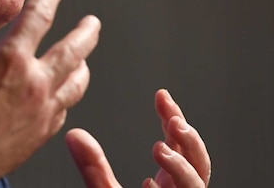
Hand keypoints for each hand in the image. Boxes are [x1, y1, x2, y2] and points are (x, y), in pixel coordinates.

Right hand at [0, 0, 100, 187]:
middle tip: (93, 23)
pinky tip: (62, 96)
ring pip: (76, 82)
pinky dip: (67, 98)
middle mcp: (34, 83)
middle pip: (73, 50)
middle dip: (86, 32)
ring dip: (83, 65)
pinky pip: (64, 110)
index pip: (39, 16)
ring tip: (84, 59)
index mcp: (11, 61)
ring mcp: (42, 110)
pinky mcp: (41, 134)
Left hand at [66, 89, 210, 187]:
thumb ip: (93, 167)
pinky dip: (176, 187)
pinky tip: (150, 184)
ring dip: (183, 165)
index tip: (161, 95)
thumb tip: (73, 135)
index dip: (173, 117)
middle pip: (199, 161)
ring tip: (159, 149)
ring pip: (200, 184)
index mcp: (167, 184)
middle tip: (172, 121)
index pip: (179, 143)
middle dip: (189, 140)